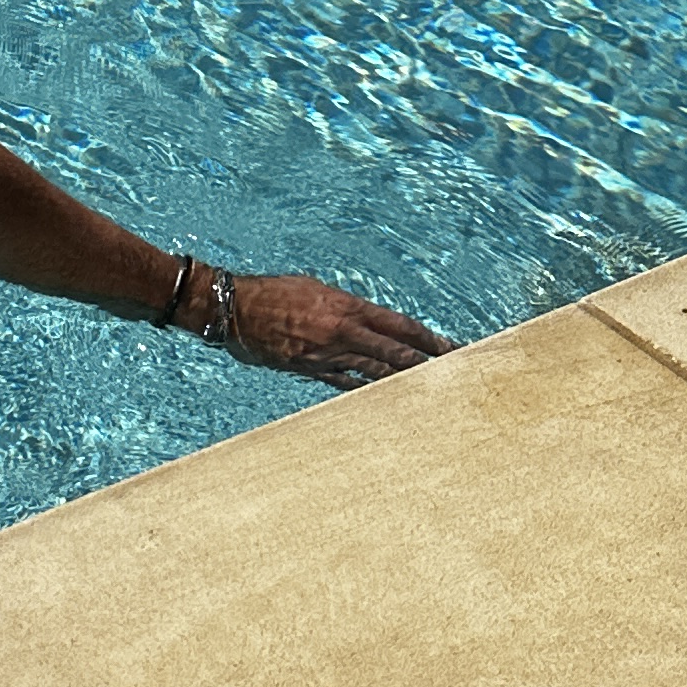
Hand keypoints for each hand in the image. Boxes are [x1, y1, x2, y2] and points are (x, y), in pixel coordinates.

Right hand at [219, 273, 448, 389]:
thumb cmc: (274, 292)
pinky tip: (383, 398)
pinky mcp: (309, 370)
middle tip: (452, 375)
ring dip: (402, 381)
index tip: (451, 349)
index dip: (427, 339)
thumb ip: (345, 307)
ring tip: (427, 391)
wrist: (233, 309)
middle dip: (426, 364)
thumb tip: (366, 321)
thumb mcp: (315, 289)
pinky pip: (345, 383)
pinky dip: (366, 390)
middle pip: (394, 352)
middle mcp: (342, 332)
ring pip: (374, 372)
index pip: (399, 326)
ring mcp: (326, 355)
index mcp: (346, 307)